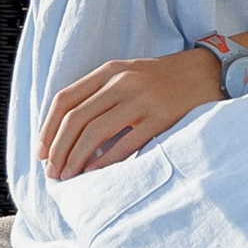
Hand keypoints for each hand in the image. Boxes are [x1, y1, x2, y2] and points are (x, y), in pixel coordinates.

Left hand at [41, 46, 223, 181]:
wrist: (206, 72)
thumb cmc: (160, 80)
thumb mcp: (127, 75)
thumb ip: (99, 94)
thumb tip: (66, 133)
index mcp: (109, 71)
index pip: (65, 100)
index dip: (48, 128)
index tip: (42, 151)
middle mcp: (121, 83)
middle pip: (76, 119)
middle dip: (59, 149)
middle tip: (53, 172)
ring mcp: (141, 99)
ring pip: (95, 133)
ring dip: (76, 158)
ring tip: (69, 176)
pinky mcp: (160, 117)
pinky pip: (125, 144)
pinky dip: (105, 161)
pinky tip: (95, 173)